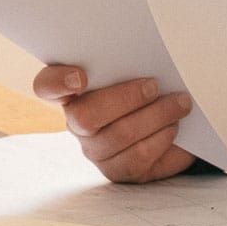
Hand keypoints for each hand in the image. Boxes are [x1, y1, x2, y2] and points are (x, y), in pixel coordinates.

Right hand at [32, 64, 196, 183]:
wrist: (166, 121)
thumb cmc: (143, 86)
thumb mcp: (134, 69)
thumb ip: (128, 60)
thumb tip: (148, 54)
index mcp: (72, 91)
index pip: (47, 86)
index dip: (58, 82)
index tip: (80, 77)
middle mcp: (77, 124)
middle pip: (87, 116)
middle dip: (127, 98)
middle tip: (155, 86)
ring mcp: (96, 151)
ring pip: (121, 136)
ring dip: (156, 117)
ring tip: (180, 104)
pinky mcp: (119, 172)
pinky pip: (139, 159)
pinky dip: (163, 140)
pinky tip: (174, 128)